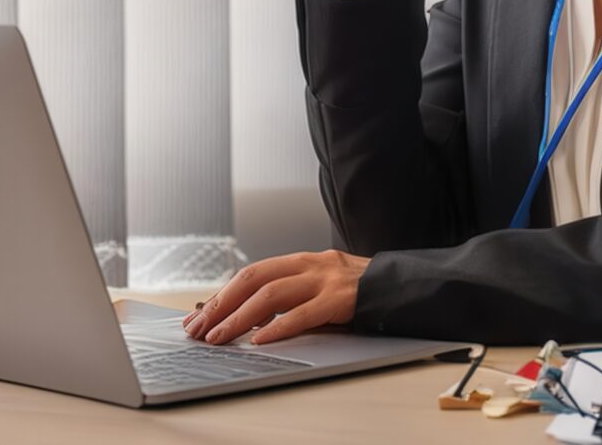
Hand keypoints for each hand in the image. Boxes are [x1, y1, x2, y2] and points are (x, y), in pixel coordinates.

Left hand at [180, 250, 370, 344]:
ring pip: (272, 294)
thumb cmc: (360, 293)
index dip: (222, 294)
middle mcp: (310, 265)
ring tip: (220, 336)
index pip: (252, 274)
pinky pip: (305, 313)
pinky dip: (279, 327)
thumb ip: (293, 298)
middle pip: (253, 279)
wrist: (403, 286)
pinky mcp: (342, 299)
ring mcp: (325, 280)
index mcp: (302, 262)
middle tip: (198, 328)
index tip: (199, 316)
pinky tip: (260, 340)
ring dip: (239, 317)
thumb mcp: (321, 288)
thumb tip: (252, 322)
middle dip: (221, 304)